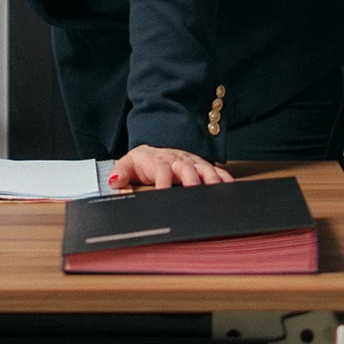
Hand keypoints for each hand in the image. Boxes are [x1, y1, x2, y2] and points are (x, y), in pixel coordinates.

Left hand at [107, 144, 232, 190]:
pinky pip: (215, 170)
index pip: (161, 171)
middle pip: (187, 169)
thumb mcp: (128, 164)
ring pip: (204, 168)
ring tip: (217, 190)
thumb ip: (120, 173)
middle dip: (192, 180)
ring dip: (211, 178)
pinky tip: (229, 186)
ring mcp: (191, 162)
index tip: (164, 193)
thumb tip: (114, 181)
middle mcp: (178, 160)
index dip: (163, 182)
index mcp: (159, 161)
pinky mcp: (202, 165)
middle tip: (195, 192)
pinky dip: (223, 177)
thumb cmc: (142, 162)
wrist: (153, 149)